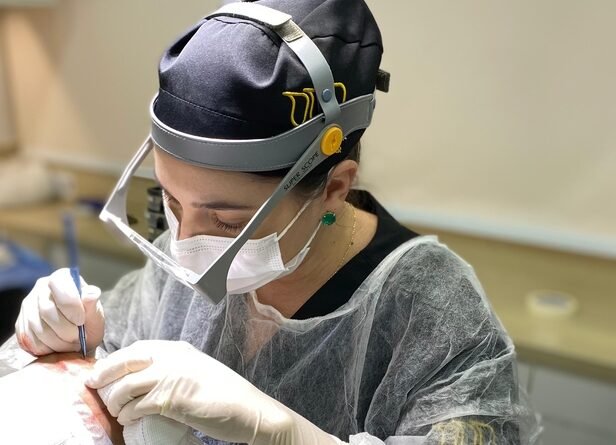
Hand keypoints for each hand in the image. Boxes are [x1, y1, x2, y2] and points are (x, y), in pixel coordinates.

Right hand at [15, 268, 104, 355]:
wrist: (76, 338)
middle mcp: (41, 288)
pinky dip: (45, 348)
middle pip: (46, 310)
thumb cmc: (87, 323)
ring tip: (70, 344)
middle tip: (77, 338)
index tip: (81, 321)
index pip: (60, 285)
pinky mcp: (21, 323)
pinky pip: (28, 339)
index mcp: (62, 278)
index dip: (70, 305)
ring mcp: (28, 305)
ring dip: (57, 341)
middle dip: (65, 329)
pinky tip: (57, 347)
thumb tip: (91, 294)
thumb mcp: (96, 316)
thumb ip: (93, 305)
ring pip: (37, 327)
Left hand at [85, 340, 345, 444]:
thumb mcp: (195, 372)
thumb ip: (171, 369)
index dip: (113, 362)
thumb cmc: (223, 395)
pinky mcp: (172, 399)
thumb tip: (140, 379)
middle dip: (104, 378)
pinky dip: (128, 416)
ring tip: (118, 412)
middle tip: (96, 391)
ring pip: (125, 387)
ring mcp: (172, 377)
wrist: (249, 411)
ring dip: (115, 402)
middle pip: (124, 363)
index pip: (136, 349)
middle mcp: (172, 358)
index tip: (99, 374)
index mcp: (178, 349)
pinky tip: (130, 422)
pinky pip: (136, 407)